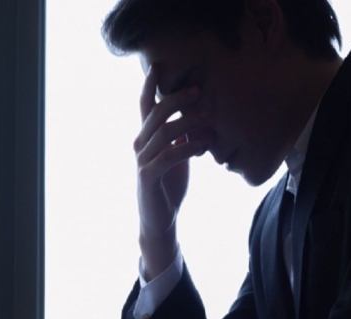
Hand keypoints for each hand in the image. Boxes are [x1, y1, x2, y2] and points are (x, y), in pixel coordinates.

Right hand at [135, 68, 212, 276]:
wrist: (160, 221)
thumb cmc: (169, 186)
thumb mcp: (179, 156)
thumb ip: (183, 136)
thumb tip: (199, 115)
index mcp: (146, 137)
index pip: (145, 106)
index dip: (150, 85)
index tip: (159, 65)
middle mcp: (140, 145)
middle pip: (155, 114)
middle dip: (176, 99)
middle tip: (198, 90)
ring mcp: (142, 161)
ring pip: (163, 133)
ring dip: (189, 123)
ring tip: (210, 120)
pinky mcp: (148, 177)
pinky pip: (168, 156)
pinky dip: (188, 147)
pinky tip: (204, 145)